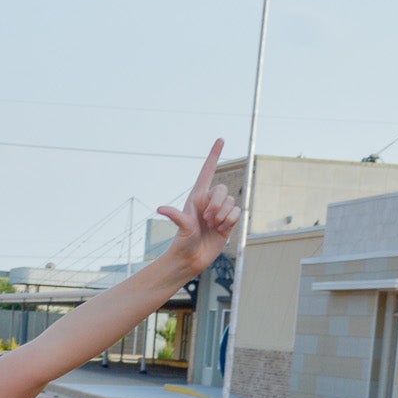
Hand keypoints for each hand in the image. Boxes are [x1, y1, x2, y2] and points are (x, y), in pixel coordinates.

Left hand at [156, 139, 240, 276]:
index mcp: (197, 197)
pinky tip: (220, 230)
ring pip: (230, 203)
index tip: (220, 139)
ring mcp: (219, 211)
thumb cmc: (183, 242)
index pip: (207, 171)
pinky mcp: (228, 221)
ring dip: (222, 216)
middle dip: (217, 204)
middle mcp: (209, 201)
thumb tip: (160, 208)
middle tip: (207, 219)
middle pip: (222, 189)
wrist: (192, 258)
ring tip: (212, 227)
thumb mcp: (181, 227)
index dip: (214, 155)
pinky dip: (230, 222)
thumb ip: (175, 215)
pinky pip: (237, 213)